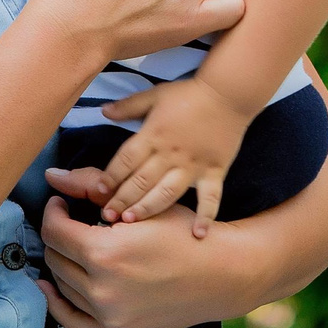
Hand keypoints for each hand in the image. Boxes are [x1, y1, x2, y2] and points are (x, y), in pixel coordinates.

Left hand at [36, 189, 261, 327]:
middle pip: (55, 257)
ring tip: (75, 248)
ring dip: (62, 263)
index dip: (54, 212)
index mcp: (105, 254)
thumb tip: (51, 176)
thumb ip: (93, 186)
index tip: (60, 205)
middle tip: (70, 225)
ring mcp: (110, 317)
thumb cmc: (185, 233)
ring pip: (62, 285)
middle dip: (58, 236)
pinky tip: (51, 286)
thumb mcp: (141, 204)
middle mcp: (103, 290)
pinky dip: (58, 303)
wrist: (224, 275)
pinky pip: (71, 320)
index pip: (54, 231)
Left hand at [93, 78, 256, 234]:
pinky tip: (198, 234)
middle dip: (122, 199)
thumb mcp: (154, 95)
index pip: (126, 160)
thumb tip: (103, 111)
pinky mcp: (214, 172)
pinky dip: (205, 216)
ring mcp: (193, 166)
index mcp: (153, 135)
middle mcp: (170, 154)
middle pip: (141, 180)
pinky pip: (210, 197)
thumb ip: (128, 106)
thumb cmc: (188, 94)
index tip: (99, 190)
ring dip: (148, 208)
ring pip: (167, 192)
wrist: (228, 93)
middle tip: (106, 215)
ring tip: (132, 222)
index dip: (111, 175)